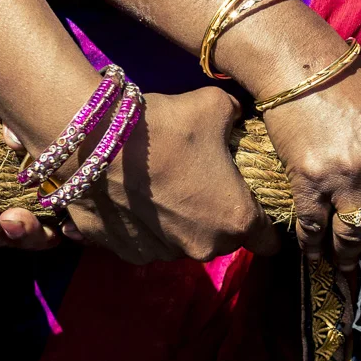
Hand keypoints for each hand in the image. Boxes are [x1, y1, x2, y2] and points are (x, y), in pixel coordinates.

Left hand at [0, 49, 60, 249]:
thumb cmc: (8, 76)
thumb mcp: (23, 96)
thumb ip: (25, 119)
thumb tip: (12, 140)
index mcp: (58, 170)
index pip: (71, 210)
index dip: (71, 228)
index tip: (65, 229)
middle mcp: (33, 188)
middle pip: (40, 233)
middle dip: (25, 233)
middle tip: (10, 219)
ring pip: (5, 234)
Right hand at [61, 86, 277, 264]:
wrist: (91, 141)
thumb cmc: (164, 127)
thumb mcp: (215, 107)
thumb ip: (235, 116)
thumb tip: (237, 116)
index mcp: (235, 220)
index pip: (268, 241)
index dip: (267, 224)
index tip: (256, 206)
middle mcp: (201, 247)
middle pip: (223, 240)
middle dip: (218, 218)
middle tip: (203, 184)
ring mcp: (161, 253)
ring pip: (182, 242)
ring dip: (180, 223)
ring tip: (164, 186)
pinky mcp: (124, 251)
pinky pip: (146, 241)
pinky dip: (144, 225)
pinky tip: (135, 196)